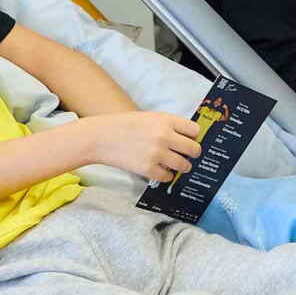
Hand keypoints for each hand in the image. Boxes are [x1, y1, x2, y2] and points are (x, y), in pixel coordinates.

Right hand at [80, 111, 202, 182]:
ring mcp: (156, 154)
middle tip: (188, 155)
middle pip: (194, 149)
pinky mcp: (147, 169)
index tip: (190, 140)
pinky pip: (167, 177)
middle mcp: (164, 136)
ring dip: (182, 166)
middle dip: (192, 153)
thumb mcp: (150, 118)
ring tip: (177, 164)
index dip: (194, 136)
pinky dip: (166, 175)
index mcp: (166, 120)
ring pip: (184, 165)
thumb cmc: (125, 126)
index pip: (195, 130)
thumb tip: (190, 137)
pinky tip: (161, 169)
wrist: (100, 137)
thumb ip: (169, 125)